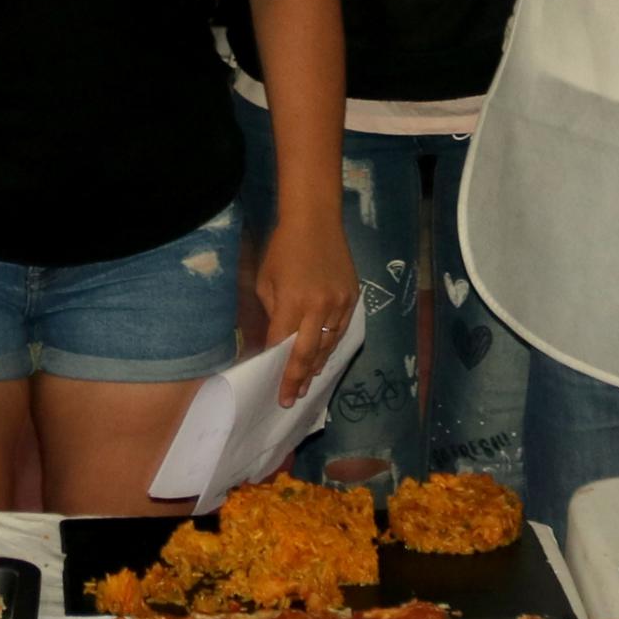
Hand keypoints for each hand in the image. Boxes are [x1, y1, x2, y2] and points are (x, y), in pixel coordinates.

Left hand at [253, 205, 362, 404]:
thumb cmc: (283, 248)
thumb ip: (272, 314)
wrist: (316, 220)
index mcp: (292, 302)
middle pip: (308, 353)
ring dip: (317, 365)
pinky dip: (331, 345)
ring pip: (328, 345)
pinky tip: (323, 356)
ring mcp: (340, 303)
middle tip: (292, 398)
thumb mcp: (266, 281)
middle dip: (299, 379)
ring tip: (307, 381)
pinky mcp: (353, 298)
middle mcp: (319, 307)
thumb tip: (276, 341)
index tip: (278, 394)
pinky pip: (342, 330)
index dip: (280, 372)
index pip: (283, 346)